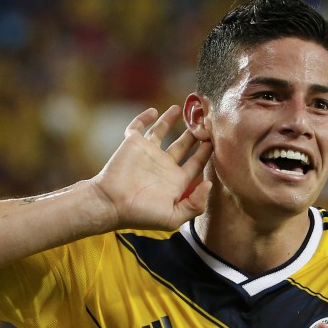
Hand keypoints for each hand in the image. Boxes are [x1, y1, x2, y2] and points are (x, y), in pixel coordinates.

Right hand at [92, 105, 212, 230]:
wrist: (111, 204)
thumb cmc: (140, 214)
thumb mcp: (173, 217)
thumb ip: (195, 204)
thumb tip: (209, 184)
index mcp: (175, 181)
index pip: (196, 163)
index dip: (206, 152)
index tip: (216, 140)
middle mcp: (163, 165)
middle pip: (183, 145)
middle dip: (194, 134)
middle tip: (205, 122)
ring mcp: (148, 153)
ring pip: (162, 131)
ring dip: (171, 120)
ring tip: (183, 109)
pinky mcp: (132, 144)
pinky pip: (138, 127)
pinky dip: (144, 117)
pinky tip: (154, 111)